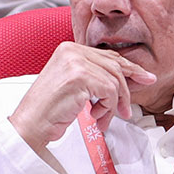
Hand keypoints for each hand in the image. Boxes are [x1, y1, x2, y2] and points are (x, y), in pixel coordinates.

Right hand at [8, 41, 156, 151]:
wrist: (31, 124)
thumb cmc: (49, 110)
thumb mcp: (74, 87)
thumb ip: (95, 77)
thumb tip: (128, 78)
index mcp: (68, 49)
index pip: (107, 55)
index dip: (128, 67)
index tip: (143, 77)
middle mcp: (71, 50)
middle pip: (115, 65)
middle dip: (127, 87)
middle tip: (130, 105)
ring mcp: (75, 62)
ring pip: (114, 81)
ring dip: (113, 104)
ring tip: (102, 118)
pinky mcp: (80, 76)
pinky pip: (109, 91)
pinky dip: (108, 108)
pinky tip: (95, 117)